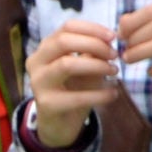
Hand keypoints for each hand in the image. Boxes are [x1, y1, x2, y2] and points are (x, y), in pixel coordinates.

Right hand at [24, 20, 119, 149]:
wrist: (58, 124)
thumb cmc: (72, 90)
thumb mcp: (83, 68)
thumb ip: (92, 53)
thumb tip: (109, 40)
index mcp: (45, 48)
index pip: (67, 27)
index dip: (92, 29)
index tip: (113, 37)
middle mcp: (36, 61)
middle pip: (64, 41)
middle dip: (94, 45)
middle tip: (114, 55)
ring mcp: (38, 83)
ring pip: (67, 64)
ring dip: (96, 66)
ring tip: (114, 72)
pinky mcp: (47, 104)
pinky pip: (76, 96)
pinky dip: (99, 94)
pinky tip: (113, 94)